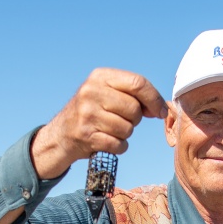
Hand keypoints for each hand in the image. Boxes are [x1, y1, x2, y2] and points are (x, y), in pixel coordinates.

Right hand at [31, 68, 167, 179]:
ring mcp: (87, 114)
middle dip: (135, 119)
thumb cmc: (92, 113)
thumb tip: (161, 108)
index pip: (138, 83)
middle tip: (122, 120)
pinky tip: (106, 141)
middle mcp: (91, 91)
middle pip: (134, 109)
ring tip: (110, 130)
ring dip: (124, 134)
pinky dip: (118, 147)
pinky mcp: (86, 135)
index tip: (160, 111)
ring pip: (127, 129)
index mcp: (100, 76)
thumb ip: (133, 95)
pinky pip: (118, 145)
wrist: (61, 134)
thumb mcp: (107, 93)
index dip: (154, 99)